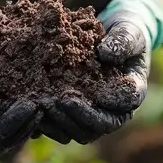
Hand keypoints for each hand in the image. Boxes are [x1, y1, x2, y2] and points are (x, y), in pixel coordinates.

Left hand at [35, 10, 149, 144]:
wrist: (111, 32)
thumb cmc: (126, 31)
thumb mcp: (129, 30)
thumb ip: (122, 40)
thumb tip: (106, 53)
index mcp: (132, 92)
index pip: (122, 108)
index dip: (104, 106)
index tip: (82, 95)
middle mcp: (115, 110)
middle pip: (99, 128)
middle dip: (78, 117)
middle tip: (57, 101)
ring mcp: (95, 113)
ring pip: (79, 132)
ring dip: (60, 123)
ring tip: (41, 105)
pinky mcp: (75, 113)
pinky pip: (62, 126)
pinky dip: (47, 122)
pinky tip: (30, 108)